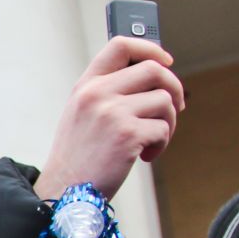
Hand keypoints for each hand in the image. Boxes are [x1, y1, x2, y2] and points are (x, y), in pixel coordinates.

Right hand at [35, 37, 184, 201]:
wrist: (64, 192)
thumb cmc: (78, 158)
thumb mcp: (82, 115)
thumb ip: (108, 93)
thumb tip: (154, 81)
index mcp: (86, 86)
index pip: (120, 45)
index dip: (150, 48)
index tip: (166, 61)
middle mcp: (97, 93)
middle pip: (153, 69)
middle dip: (174, 88)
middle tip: (175, 108)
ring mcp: (111, 112)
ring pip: (164, 100)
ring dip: (168, 123)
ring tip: (152, 141)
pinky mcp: (127, 134)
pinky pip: (163, 129)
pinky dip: (161, 144)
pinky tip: (145, 156)